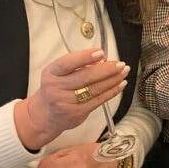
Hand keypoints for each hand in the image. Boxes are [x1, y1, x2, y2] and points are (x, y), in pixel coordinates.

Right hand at [15, 49, 129, 148]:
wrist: (45, 114)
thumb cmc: (56, 88)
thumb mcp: (58, 73)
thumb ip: (77, 65)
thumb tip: (102, 59)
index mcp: (51, 73)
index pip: (67, 63)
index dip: (85, 57)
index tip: (101, 53)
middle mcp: (56, 87)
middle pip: (85, 77)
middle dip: (106, 69)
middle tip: (120, 64)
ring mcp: (66, 102)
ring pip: (94, 89)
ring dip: (113, 79)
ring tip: (123, 72)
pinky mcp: (77, 113)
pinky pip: (98, 100)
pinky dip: (111, 92)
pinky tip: (120, 84)